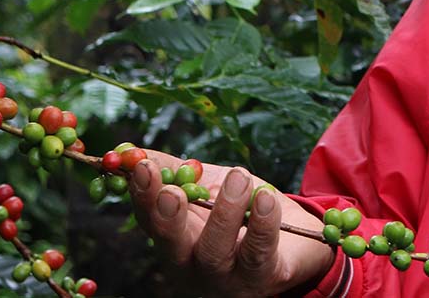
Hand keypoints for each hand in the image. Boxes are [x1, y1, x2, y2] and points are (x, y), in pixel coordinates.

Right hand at [130, 151, 334, 297]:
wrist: (297, 237)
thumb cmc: (244, 211)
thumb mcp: (207, 185)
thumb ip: (173, 169)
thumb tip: (131, 151)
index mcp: (175, 241)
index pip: (150, 221)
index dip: (143, 196)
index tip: (142, 166)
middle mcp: (194, 266)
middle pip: (173, 247)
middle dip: (168, 218)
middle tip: (172, 191)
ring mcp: (227, 276)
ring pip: (216, 250)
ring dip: (224, 211)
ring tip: (238, 177)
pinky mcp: (263, 277)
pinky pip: (259, 250)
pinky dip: (262, 222)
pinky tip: (264, 197)